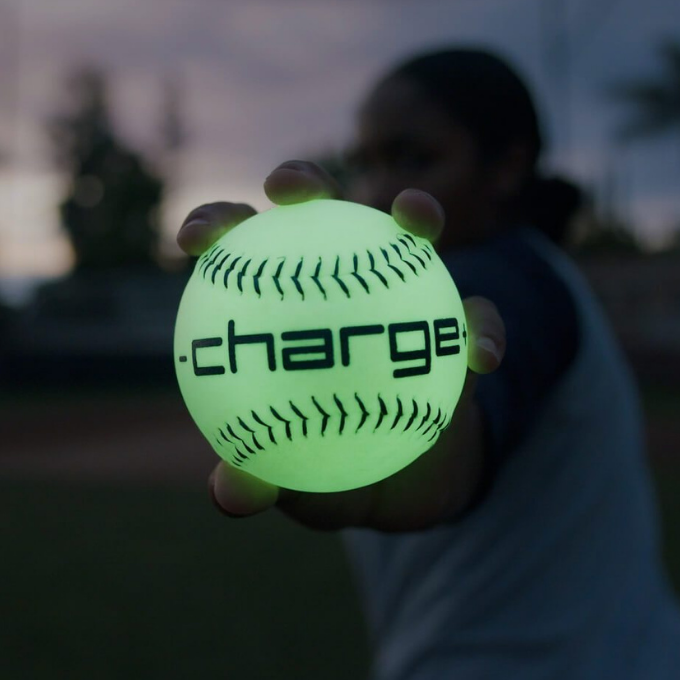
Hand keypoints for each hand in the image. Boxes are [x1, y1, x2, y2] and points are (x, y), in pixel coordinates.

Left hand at [177, 160, 505, 531]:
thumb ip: (263, 480)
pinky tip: (483, 356)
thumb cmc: (331, 470)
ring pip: (407, 233)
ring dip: (415, 211)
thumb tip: (231, 497)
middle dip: (300, 181)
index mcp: (283, 312)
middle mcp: (340, 288)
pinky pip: (477, 317)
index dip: (213, 227)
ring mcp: (403, 296)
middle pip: (314, 215)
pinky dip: (483, 330)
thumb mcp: (296, 484)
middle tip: (290, 190)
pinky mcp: (457, 325)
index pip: (238, 255)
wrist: (404, 483)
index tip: (195, 240)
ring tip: (416, 216)